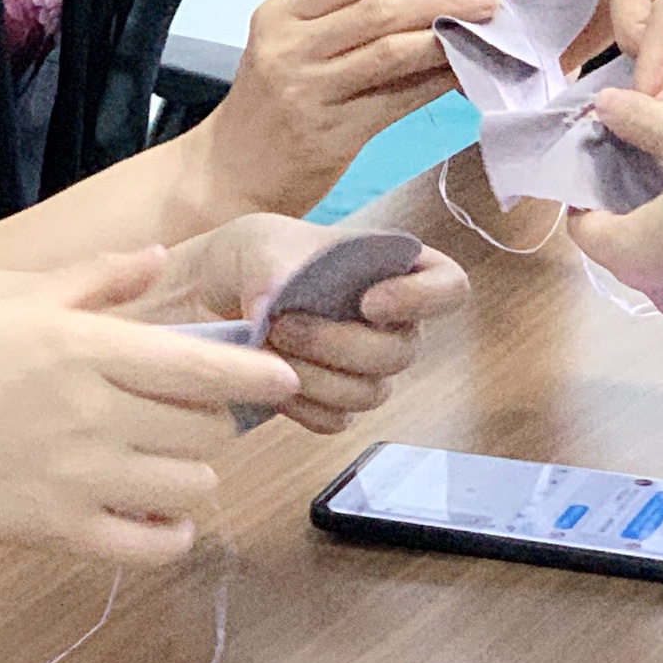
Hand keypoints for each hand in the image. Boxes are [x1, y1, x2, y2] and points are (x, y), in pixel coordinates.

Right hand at [0, 249, 297, 562]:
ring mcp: (82, 478)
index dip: (257, 376)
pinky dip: (170, 535)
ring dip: (194, 475)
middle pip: (206, 430)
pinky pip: (153, 546)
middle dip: (213, 423)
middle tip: (190, 417)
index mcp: (90, 351)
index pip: (203, 368)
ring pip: (191, 487)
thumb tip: (160, 254)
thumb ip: (98, 280)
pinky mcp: (64, 532)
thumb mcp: (24, 306)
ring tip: (169, 462)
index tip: (284, 377)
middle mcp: (96, 414)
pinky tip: (160, 518)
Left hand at [141, 214, 471, 433]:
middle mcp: (394, 323)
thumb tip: (273, 306)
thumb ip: (273, 267)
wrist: (213, 296)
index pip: (449, 288)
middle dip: (338, 343)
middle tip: (282, 323)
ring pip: (369, 392)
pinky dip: (299, 403)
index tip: (370, 301)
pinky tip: (268, 376)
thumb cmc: (252, 257)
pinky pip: (334, 420)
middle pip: (402, 352)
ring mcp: (368, 369)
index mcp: (395, 269)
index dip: (424, 299)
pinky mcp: (335, 403)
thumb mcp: (259, 242)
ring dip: (315, 375)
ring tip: (267, 343)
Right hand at [195, 0, 498, 215]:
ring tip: (486, 34)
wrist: (228, 177)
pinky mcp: (329, 136)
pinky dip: (439, 85)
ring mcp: (306, 92)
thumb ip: (345, 24)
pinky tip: (465, 80)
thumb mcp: (290, 51)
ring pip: (393, 50)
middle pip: (380, 6)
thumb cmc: (271, 110)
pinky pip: (399, 101)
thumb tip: (432, 0)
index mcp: (279, 13)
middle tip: (489, 0)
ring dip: (448, 38)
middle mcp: (288, 47)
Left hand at [562, 92, 662, 319]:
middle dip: (625, 199)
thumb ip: (638, 119)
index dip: (585, 187)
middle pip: (619, 243)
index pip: (581, 227)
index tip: (605, 152)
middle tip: (647, 154)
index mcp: (632, 255)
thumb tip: (602, 105)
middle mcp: (658, 292)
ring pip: (661, 257)